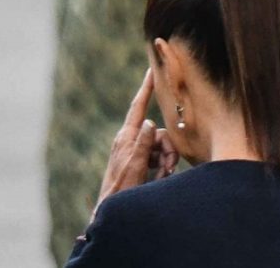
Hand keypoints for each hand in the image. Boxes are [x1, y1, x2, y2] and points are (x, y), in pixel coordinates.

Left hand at [94, 70, 178, 211]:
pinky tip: (158, 178)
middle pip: (158, 132)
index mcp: (126, 136)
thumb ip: (143, 143)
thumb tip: (149, 121)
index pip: (138, 106)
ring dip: (165, 161)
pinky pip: (157, 156)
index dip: (146, 88)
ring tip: (160, 177)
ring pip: (161, 145)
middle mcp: (131, 140)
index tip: (152, 71)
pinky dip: (161, 166)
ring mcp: (135, 151)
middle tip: (167, 168)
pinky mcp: (139, 161)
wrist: (111, 208)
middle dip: (168, 149)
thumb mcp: (134, 165)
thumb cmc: (121, 188)